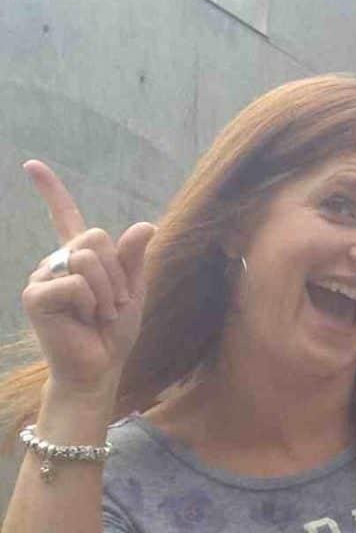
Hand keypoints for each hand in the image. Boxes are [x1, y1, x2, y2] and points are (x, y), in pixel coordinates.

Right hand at [20, 162, 154, 403]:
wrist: (101, 366)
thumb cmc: (114, 330)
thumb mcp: (133, 288)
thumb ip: (133, 257)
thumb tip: (146, 224)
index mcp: (78, 258)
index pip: (65, 216)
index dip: (50, 191)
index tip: (32, 166)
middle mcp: (55, 263)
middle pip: (95, 238)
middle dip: (117, 273)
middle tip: (112, 304)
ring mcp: (41, 278)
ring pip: (87, 258)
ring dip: (107, 290)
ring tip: (99, 314)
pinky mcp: (35, 296)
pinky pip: (76, 282)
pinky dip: (91, 302)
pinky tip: (82, 319)